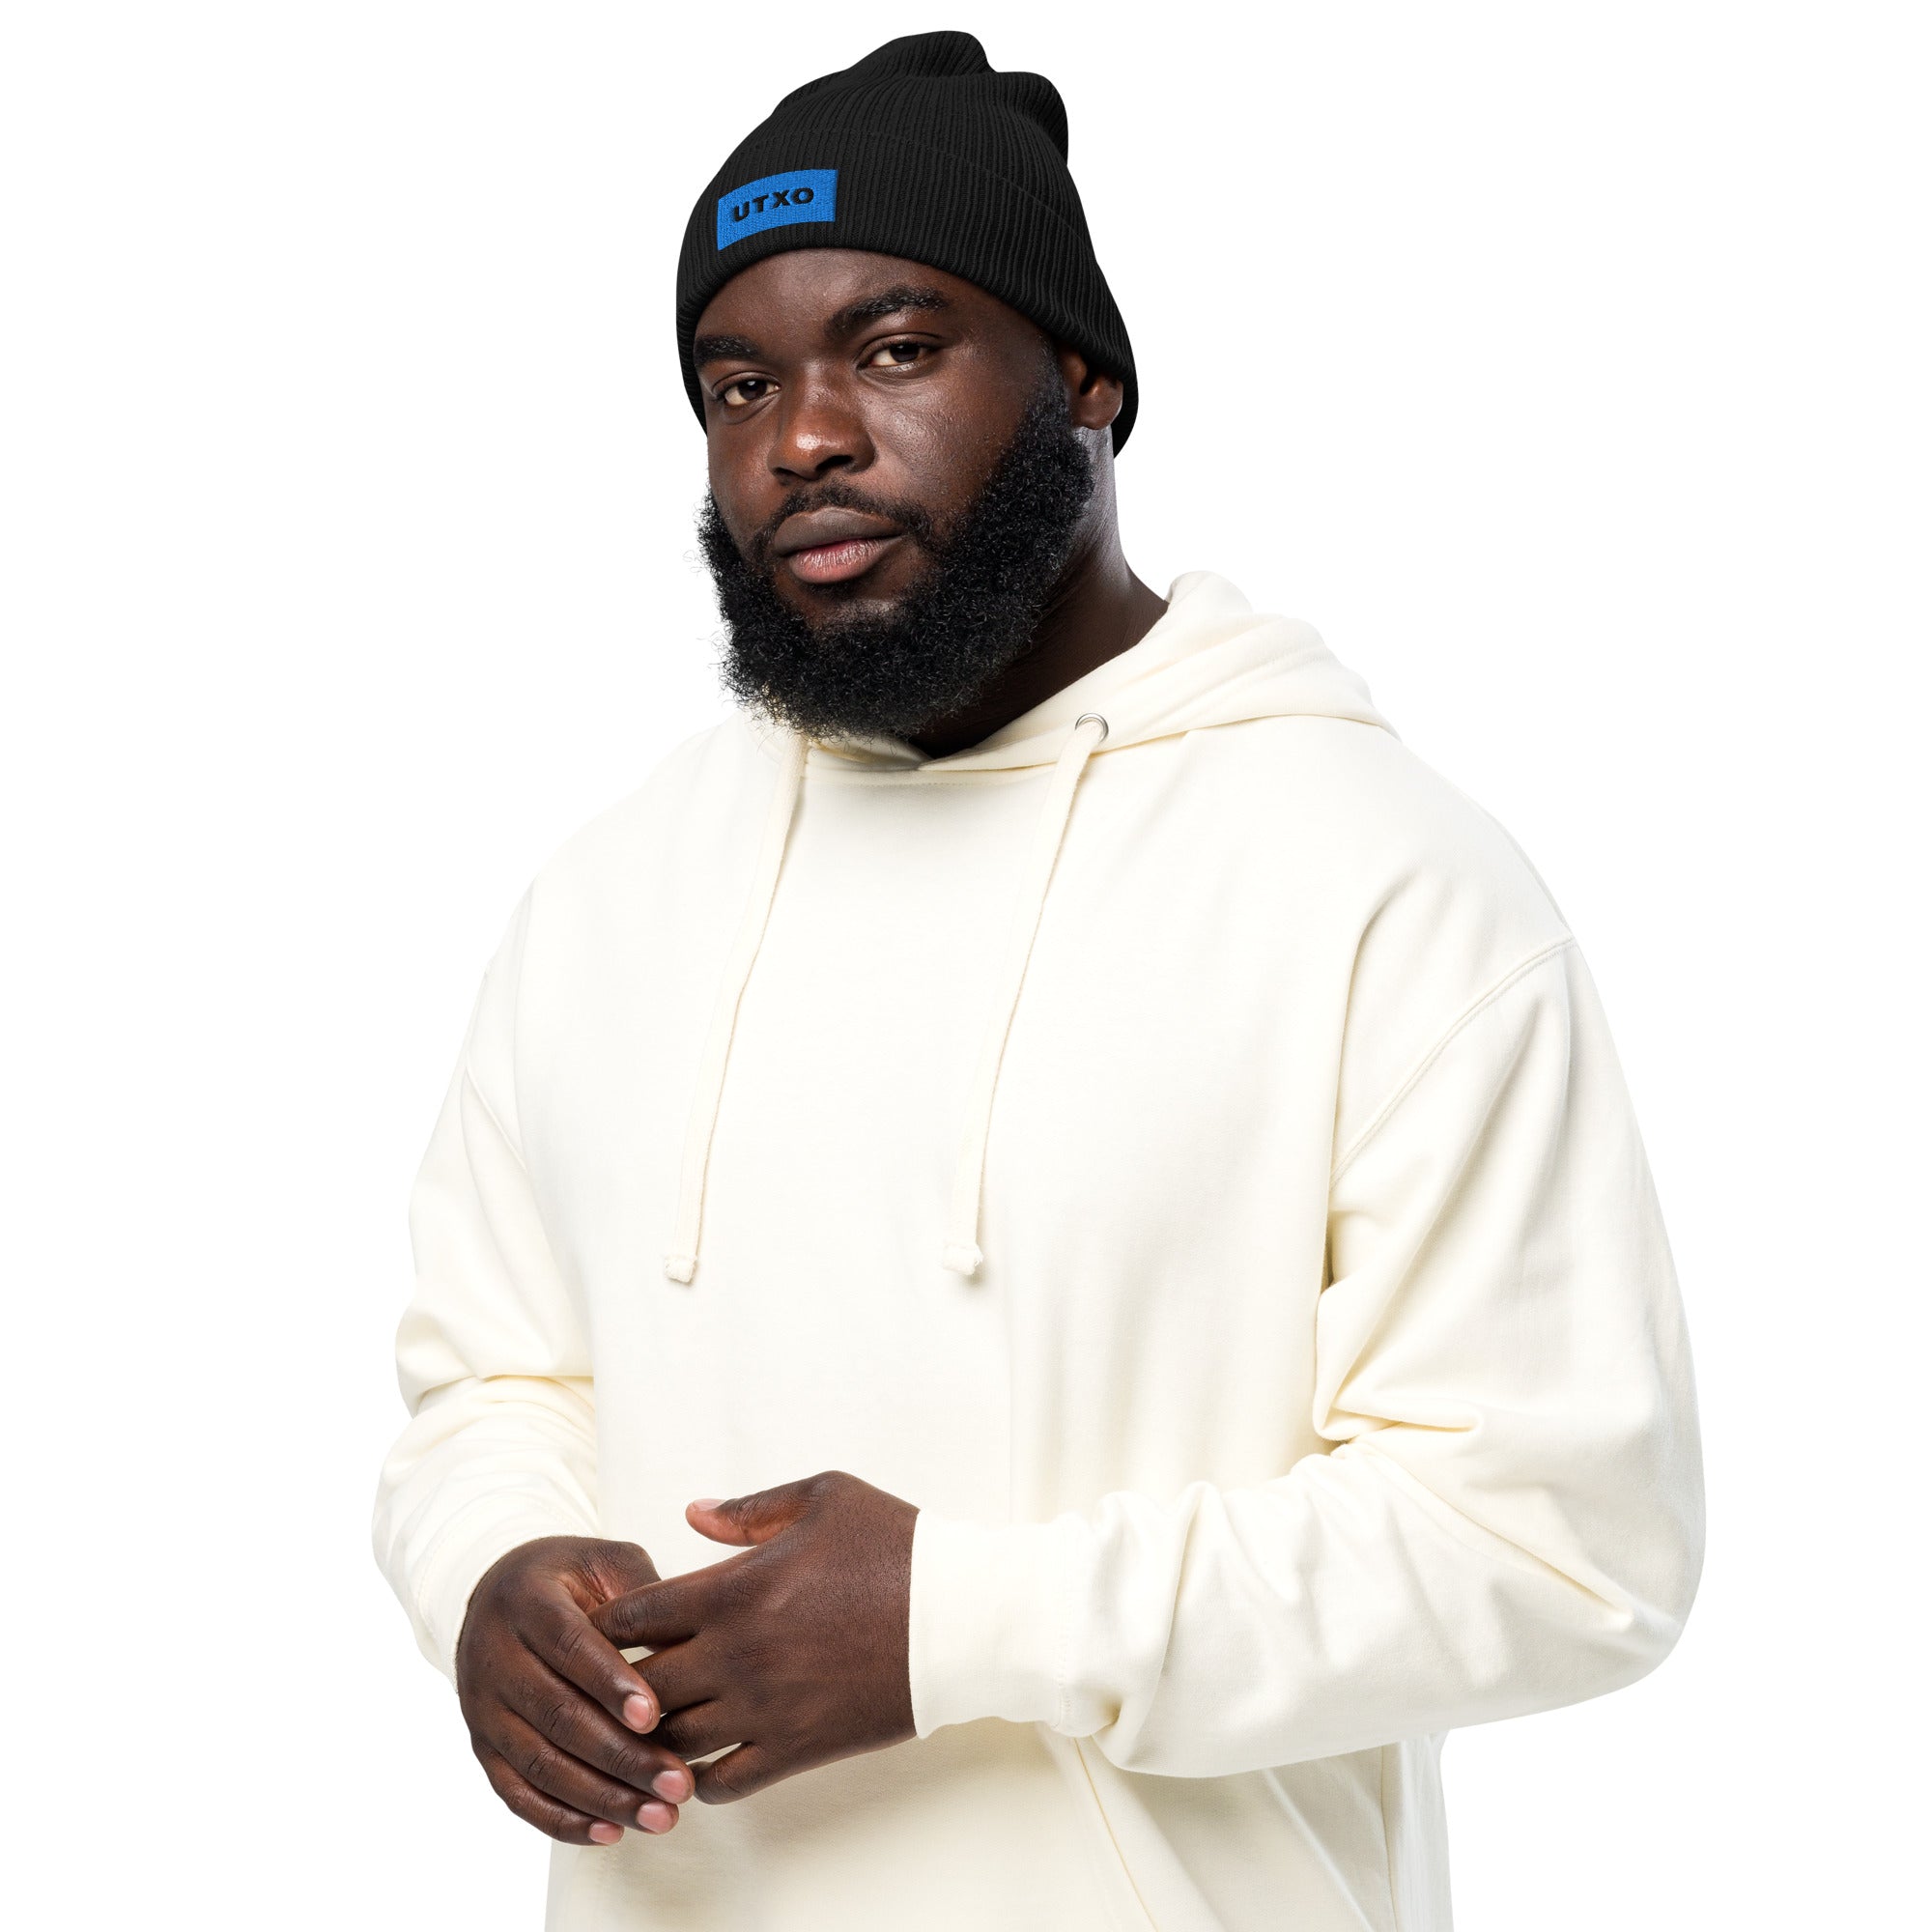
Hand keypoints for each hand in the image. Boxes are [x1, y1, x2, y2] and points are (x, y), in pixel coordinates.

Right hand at [455, 1535, 697, 1844]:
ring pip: (541, 1763)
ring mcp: (483, 1707)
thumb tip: (689, 1648)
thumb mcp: (604, 1562)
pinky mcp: (483, 1747)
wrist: (499, 1594)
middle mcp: (494, 1656)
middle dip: (622, 1755)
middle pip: (558, 1715)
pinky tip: (612, 1832)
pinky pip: (518, 1794)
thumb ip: (641, 1597)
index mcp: (526, 1600)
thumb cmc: (572, 1579)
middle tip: (679, 1781)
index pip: (568, 1646)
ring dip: (602, 1797)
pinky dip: (563, 1820)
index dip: (609, 1683)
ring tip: (661, 1815)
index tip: (653, 1716)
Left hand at [590, 1472, 917, 1804]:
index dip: (609, 1625)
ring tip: (661, 1724)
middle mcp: (737, 1653)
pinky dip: (701, 1779)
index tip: (614, 1628)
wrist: (963, 1615)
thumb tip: (690, 1513)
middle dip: (623, 1685)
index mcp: (734, 1587)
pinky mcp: (798, 1748)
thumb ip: (748, 1507)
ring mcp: (765, 1708)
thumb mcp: (824, 1497)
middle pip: (638, 1688)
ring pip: (673, 1743)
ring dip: (658, 1735)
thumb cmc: (897, 1546)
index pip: (630, 1619)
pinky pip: (722, 1785)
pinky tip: (707, 1759)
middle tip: (628, 1680)